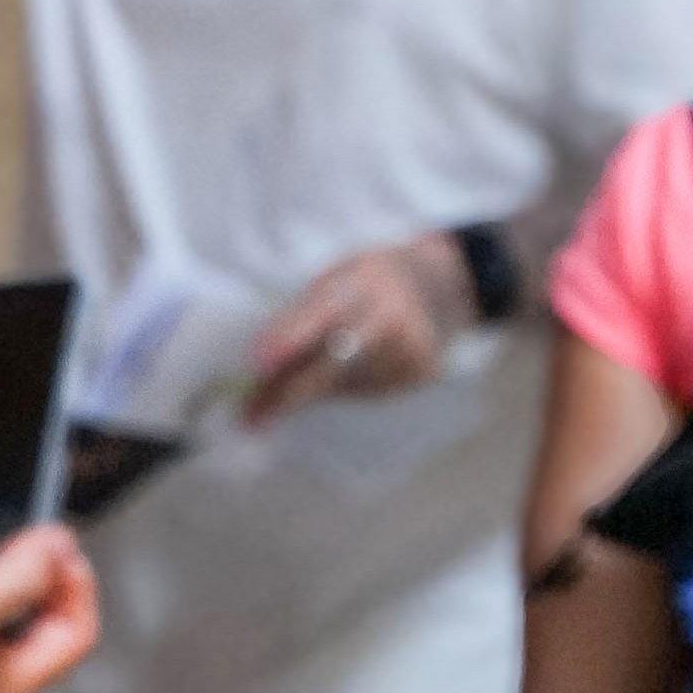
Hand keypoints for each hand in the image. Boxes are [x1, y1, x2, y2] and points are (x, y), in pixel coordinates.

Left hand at [244, 240, 473, 412]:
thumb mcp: (340, 276)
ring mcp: (413, 347)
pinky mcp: (422, 373)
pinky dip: (339, 389)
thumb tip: (261, 361)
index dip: (290, 337)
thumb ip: (305, 312)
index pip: (323, 311)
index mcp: (366, 278)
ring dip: (306, 393)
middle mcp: (394, 314)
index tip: (258, 364)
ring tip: (275, 400)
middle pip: (335, 359)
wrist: (442, 284)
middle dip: (288, 390)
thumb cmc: (371, 280)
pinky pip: (366, 390)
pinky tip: (332, 379)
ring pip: (346, 383)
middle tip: (249, 416)